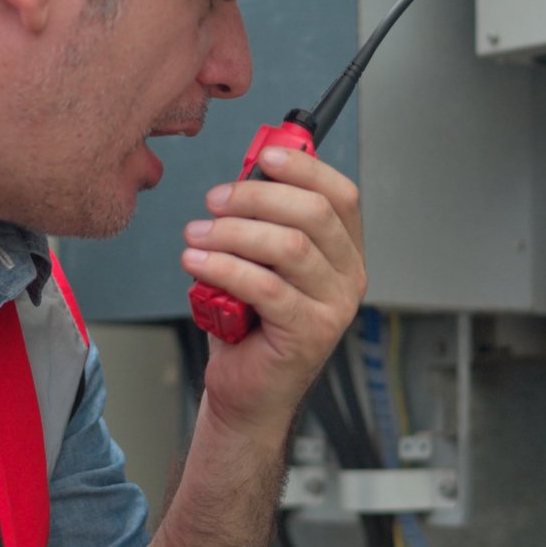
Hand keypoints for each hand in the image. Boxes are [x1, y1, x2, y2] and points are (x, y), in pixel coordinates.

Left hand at [179, 146, 365, 436]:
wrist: (247, 392)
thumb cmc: (250, 326)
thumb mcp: (257, 262)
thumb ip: (260, 221)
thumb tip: (243, 174)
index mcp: (344, 252)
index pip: (339, 195)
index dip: (304, 167)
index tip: (264, 154)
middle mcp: (349, 277)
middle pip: (313, 213)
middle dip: (256, 197)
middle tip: (214, 201)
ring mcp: (334, 307)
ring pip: (289, 247)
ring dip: (234, 233)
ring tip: (196, 235)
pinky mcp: (309, 333)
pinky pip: (266, 287)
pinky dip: (225, 268)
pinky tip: (196, 263)